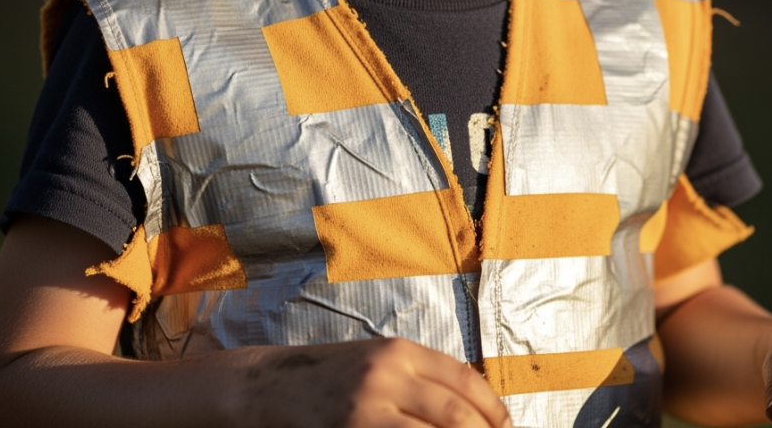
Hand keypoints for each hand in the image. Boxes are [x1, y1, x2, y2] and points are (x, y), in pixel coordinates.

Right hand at [236, 337, 512, 427]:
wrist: (265, 386)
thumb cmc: (326, 376)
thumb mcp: (375, 360)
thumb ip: (418, 376)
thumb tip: (470, 408)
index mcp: (399, 351)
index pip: (463, 379)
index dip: (492, 408)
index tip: (506, 427)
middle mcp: (387, 375)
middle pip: (456, 415)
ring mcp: (367, 407)